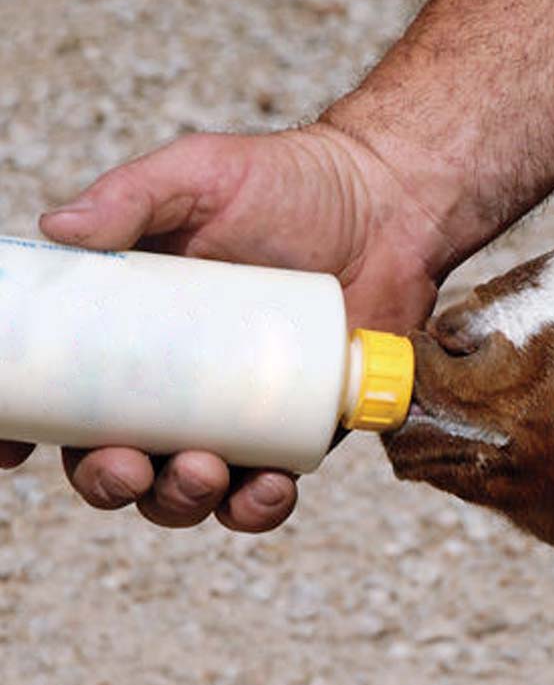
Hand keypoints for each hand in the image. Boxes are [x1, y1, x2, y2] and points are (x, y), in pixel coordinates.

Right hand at [8, 123, 453, 530]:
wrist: (385, 207)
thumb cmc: (288, 187)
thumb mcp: (198, 177)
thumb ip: (130, 198)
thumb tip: (56, 230)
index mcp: (133, 335)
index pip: (64, 396)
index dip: (27, 431)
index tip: (10, 447)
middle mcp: (178, 387)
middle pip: (118, 461)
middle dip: (110, 481)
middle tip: (127, 464)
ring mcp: (237, 416)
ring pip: (188, 492)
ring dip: (181, 502)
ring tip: (204, 470)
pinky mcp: (297, 432)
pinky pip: (267, 493)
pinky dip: (259, 507)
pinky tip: (269, 487)